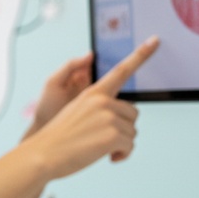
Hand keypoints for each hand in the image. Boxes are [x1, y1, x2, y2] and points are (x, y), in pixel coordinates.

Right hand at [29, 36, 159, 177]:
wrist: (42, 154)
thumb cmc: (58, 138)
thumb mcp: (76, 112)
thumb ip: (99, 107)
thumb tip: (124, 115)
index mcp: (93, 92)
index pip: (121, 70)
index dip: (141, 55)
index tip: (155, 40)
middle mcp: (102, 101)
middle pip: (132, 114)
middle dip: (122, 128)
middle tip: (101, 138)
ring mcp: (109, 117)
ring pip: (132, 132)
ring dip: (120, 144)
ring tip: (99, 148)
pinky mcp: (113, 135)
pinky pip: (130, 146)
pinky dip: (122, 155)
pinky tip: (109, 157)